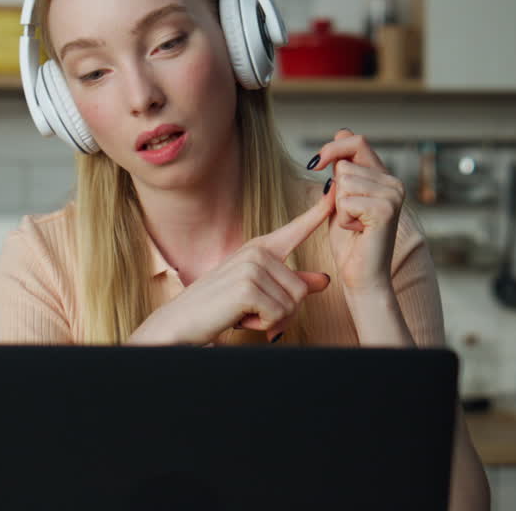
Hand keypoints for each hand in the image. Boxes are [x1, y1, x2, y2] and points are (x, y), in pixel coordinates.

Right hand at [128, 193, 333, 345]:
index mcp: (260, 249)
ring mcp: (252, 266)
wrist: (180, 322)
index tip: (335, 191)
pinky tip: (239, 318)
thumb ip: (291, 285)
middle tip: (252, 312)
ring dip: (271, 320)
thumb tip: (324, 280)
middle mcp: (258, 252)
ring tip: (243, 313)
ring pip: (292, 305)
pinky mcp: (248, 286)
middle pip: (301, 290)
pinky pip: (278, 314)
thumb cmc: (218, 308)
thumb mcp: (259, 293)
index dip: (318, 212)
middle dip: (282, 312)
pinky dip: (262, 325)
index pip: (296, 229)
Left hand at [309, 129, 404, 296]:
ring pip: (343, 182)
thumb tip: (341, 131)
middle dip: (335, 192)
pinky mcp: (386, 209)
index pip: (355, 140)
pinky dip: (344, 219)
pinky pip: (345, 201)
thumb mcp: (342, 197)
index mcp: (384, 176)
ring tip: (356, 224)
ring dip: (340, 207)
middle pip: (344, 165)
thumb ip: (343, 169)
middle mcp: (394, 182)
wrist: (362, 276)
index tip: (315, 165)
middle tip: (351, 215)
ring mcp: (393, 194)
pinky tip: (359, 232)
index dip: (332, 148)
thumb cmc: (350, 241)